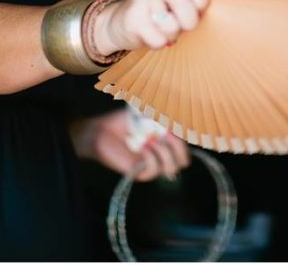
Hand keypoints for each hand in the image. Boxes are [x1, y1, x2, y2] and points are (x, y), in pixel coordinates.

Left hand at [69, 109, 189, 180]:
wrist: (102, 131)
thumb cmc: (123, 122)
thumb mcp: (148, 115)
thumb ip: (164, 119)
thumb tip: (180, 123)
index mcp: (165, 144)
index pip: (185, 150)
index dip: (184, 139)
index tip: (174, 127)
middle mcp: (161, 157)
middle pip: (183, 162)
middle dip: (178, 147)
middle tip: (166, 135)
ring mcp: (151, 166)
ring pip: (172, 168)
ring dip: (164, 152)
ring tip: (151, 141)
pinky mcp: (139, 173)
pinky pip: (154, 170)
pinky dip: (151, 156)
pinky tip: (142, 147)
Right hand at [97, 0, 209, 52]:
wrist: (123, 21)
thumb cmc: (163, 10)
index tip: (200, 10)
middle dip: (189, 19)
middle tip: (188, 26)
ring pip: (169, 23)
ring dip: (173, 34)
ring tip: (167, 30)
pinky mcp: (131, 17)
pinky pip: (157, 38)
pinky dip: (159, 43)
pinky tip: (153, 35)